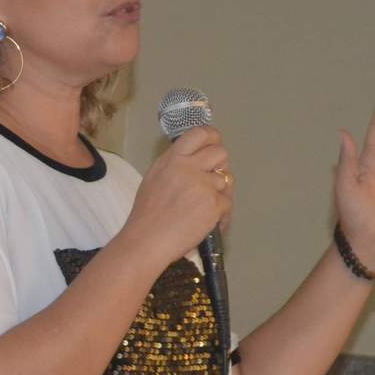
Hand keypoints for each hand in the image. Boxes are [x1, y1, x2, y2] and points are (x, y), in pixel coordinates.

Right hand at [124, 126, 234, 269]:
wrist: (147, 241)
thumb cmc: (147, 214)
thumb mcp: (155, 178)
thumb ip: (175, 165)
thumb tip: (198, 158)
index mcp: (171, 159)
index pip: (199, 133)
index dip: (212, 137)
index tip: (214, 144)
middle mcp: (188, 167)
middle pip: (220, 152)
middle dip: (220, 165)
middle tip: (212, 179)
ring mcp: (203, 185)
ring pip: (226, 180)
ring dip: (219, 193)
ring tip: (203, 208)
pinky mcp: (214, 204)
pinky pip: (227, 202)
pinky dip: (221, 214)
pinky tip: (208, 222)